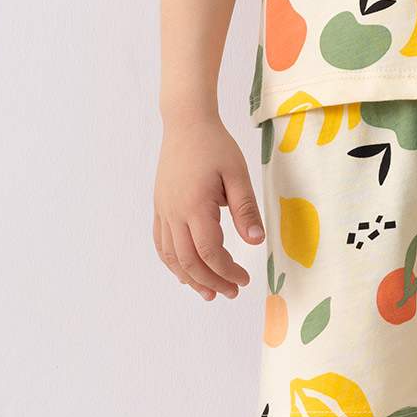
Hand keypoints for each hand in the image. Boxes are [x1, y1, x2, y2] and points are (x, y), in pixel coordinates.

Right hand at [153, 112, 264, 300]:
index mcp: (195, 206)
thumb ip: (246, 210)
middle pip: (188, 261)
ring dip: (189, 278)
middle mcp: (174, 212)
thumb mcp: (238, 175)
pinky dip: (172, 262)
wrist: (186, 123)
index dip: (226, 271)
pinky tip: (186, 271)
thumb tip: (256, 242)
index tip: (244, 279)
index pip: (209, 252)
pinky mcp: (160, 206)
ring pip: (171, 256)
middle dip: (210, 281)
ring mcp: (163, 210)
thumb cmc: (215, 146)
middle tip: (231, 292)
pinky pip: (161, 243)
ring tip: (209, 292)